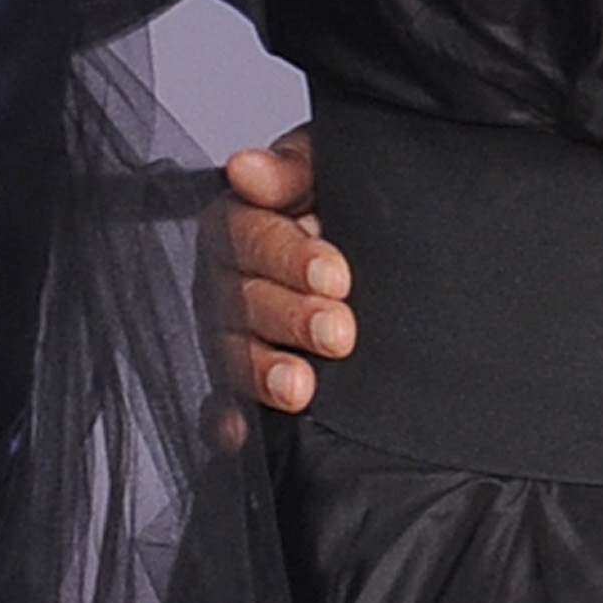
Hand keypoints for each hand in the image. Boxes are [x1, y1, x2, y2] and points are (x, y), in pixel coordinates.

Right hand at [201, 130, 350, 449]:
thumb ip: (293, 169)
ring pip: (230, 353)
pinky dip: (227, 421)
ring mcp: (230, 332)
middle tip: (338, 333)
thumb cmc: (344, 205)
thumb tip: (246, 167)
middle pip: (239, 299)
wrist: (383, 256)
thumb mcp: (330, 170)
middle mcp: (228, 278)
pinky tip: (238, 435)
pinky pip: (220, 404)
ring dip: (263, 372)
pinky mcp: (238, 382)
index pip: (249, 236)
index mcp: (242, 222)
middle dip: (291, 318)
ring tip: (300, 389)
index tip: (336, 276)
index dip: (290, 258)